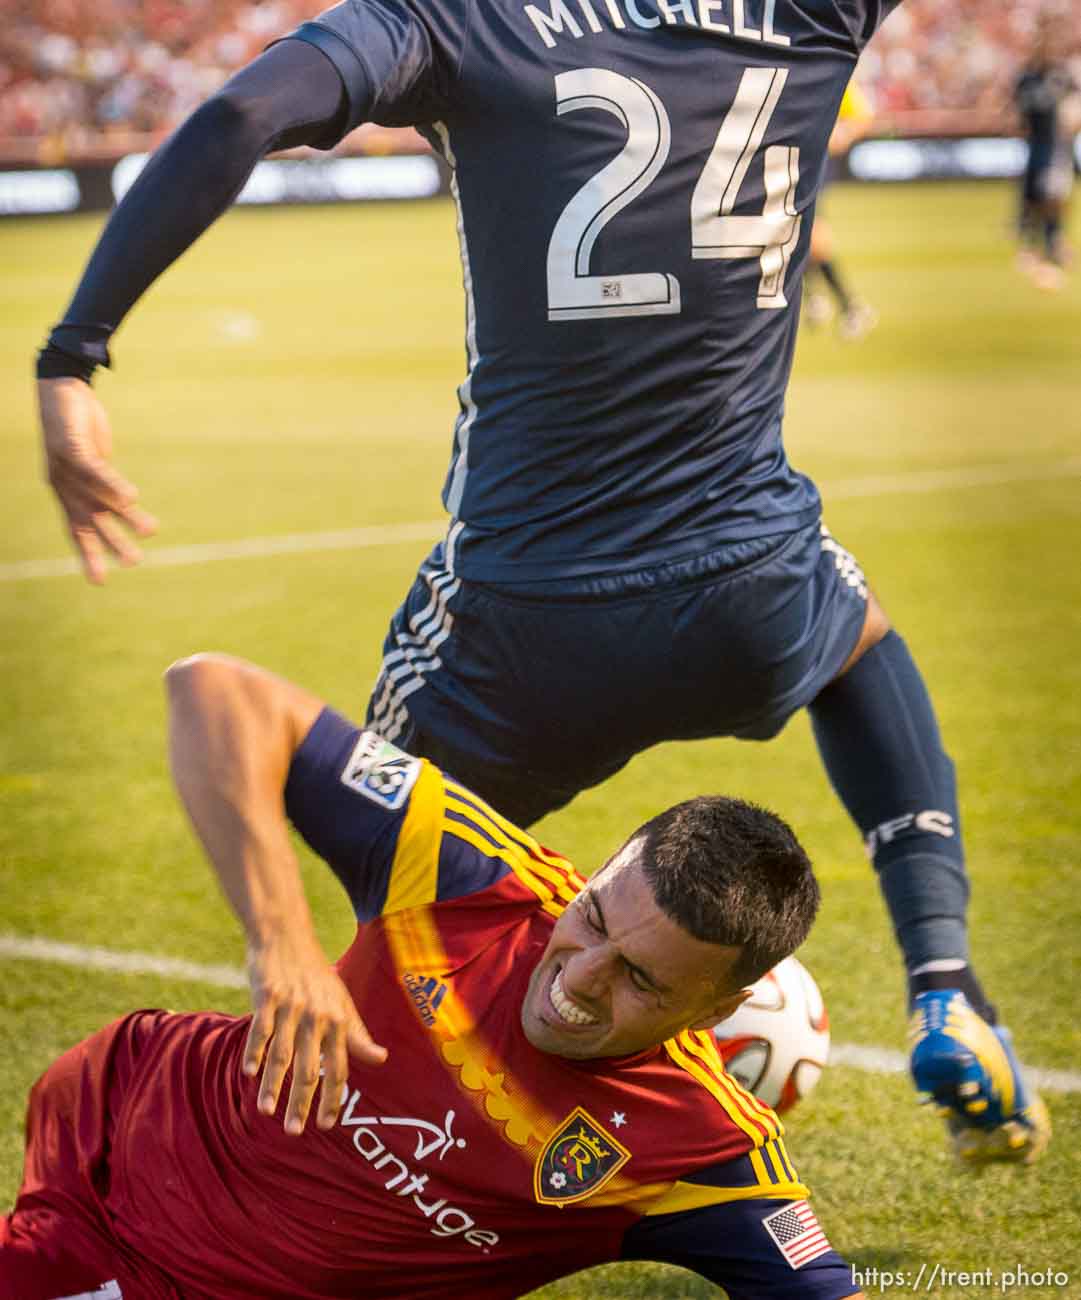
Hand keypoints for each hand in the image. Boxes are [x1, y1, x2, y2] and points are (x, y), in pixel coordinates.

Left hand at [37, 377, 157, 583]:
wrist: (61, 389)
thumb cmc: (77, 427)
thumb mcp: (91, 459)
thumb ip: (102, 482)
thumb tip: (121, 502)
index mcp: (67, 492)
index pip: (77, 529)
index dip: (88, 554)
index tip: (100, 581)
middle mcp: (64, 485)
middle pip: (89, 520)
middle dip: (110, 543)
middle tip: (134, 563)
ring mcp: (65, 467)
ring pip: (98, 498)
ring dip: (125, 516)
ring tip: (151, 530)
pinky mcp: (72, 446)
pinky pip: (95, 470)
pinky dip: (113, 485)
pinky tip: (133, 496)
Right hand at [243, 927, 387, 1135]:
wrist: (287, 935)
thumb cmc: (317, 975)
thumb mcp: (342, 1002)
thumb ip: (358, 1034)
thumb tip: (381, 1058)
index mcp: (338, 1020)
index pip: (339, 1068)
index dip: (333, 1098)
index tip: (326, 1125)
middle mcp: (317, 1016)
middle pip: (311, 1068)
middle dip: (303, 1102)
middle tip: (295, 1131)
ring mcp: (292, 1006)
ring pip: (282, 1054)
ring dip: (273, 1085)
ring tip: (267, 1111)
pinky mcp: (268, 995)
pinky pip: (261, 1029)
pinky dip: (254, 1051)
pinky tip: (249, 1072)